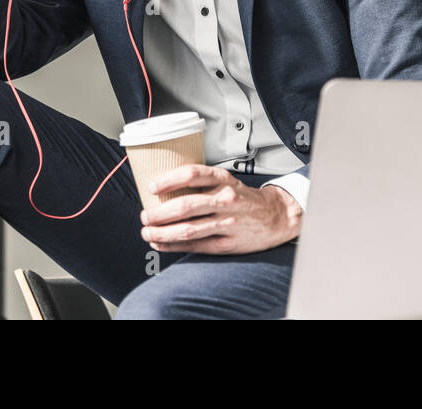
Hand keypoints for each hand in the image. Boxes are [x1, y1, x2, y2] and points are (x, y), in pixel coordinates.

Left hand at [139, 164, 301, 254]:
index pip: (192, 175)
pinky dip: (174, 246)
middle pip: (185, 206)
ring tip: (147, 232)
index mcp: (223, 180)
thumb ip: (201, 184)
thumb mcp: (227, 182)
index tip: (151, 187)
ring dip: (162, 232)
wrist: (276, 217)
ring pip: (188, 230)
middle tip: (145, 215)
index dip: (168, 180)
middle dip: (159, 213)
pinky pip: (196, 246)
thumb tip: (164, 189)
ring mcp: (227, 223)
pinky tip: (161, 244)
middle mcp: (225, 200)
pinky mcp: (227, 244)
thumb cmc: (244, 198)